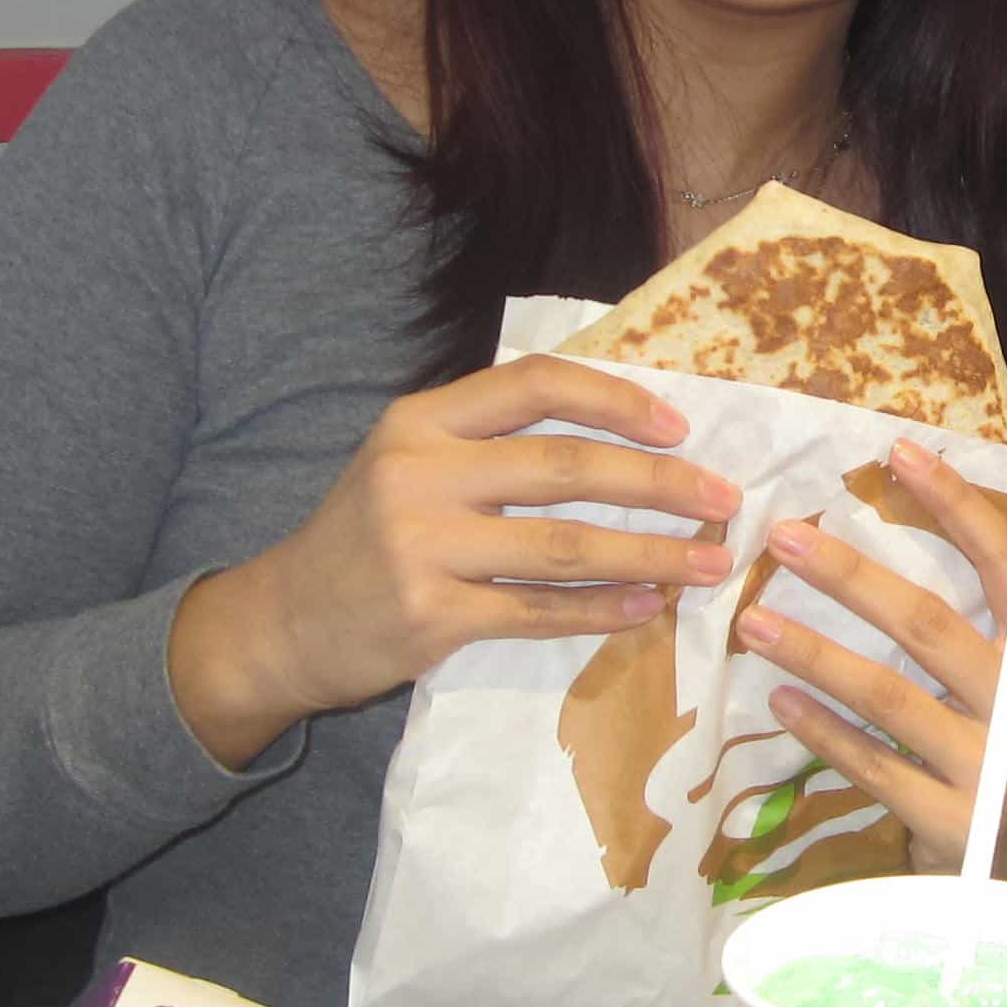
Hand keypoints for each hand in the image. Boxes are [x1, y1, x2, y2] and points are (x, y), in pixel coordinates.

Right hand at [169, 355, 740, 767]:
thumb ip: (494, 442)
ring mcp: (421, 547)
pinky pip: (538, 612)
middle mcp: (418, 472)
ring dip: (650, 554)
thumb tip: (626, 436)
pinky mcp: (429, 616)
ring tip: (708, 563)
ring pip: (563, 545)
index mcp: (422, 420)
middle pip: (564, 467)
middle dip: (658, 483)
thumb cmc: (367, 535)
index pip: (534, 385)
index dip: (615, 400)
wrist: (283, 621)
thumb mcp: (411, 462)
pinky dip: (602, 610)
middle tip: (723, 498)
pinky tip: (648, 607)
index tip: (679, 426)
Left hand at [727, 436, 1006, 894]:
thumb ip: (997, 628)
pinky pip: (872, 766)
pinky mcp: (955, 825)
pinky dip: (822, 730)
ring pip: (890, 695)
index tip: (897, 452)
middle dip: (850, 574)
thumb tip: (916, 528)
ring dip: (814, 650)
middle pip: (931, 625)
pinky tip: (779, 699)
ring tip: (752, 619)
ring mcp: (997, 770)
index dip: (956, 505)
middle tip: (783, 537)